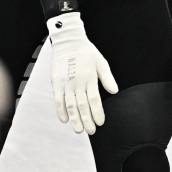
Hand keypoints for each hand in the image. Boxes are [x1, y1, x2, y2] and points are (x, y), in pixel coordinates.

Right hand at [47, 12, 117, 134]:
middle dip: (87, 120)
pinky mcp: (56, 82)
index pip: (94, 100)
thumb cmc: (86, 51)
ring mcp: (66, 82)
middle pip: (83, 105)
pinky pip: (58, 99)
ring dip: (75, 119)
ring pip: (71, 105)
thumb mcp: (101, 62)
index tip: (100, 123)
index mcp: (90, 77)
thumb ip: (107, 78)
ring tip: (79, 130)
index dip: (97, 112)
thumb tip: (114, 92)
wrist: (68, 40)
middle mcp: (78, 82)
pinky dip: (61, 110)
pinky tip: (64, 120)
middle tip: (91, 132)